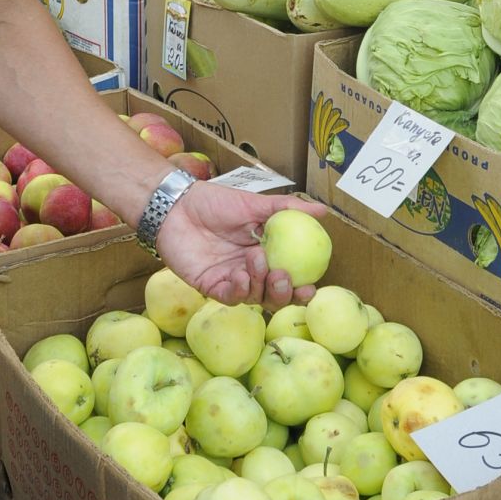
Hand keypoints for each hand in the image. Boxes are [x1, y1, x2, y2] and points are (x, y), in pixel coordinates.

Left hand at [155, 185, 326, 307]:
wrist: (177, 205)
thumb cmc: (214, 202)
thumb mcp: (254, 203)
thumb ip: (287, 209)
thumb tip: (324, 212)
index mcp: (264, 253)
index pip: (288, 277)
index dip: (301, 286)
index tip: (312, 285)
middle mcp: (250, 270)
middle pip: (273, 294)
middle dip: (284, 294)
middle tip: (285, 279)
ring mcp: (230, 279)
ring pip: (254, 297)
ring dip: (261, 284)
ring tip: (257, 260)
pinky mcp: (210, 286)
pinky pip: (230, 297)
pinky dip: (239, 290)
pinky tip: (241, 276)